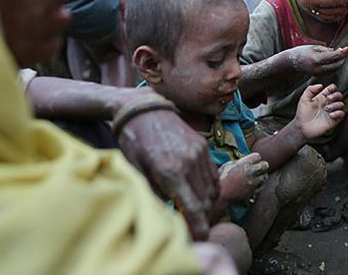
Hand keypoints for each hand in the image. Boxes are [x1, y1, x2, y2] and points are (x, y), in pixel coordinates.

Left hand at [117, 108, 219, 240]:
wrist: (144, 108)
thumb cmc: (134, 139)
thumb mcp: (135, 168)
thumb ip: (152, 191)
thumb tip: (164, 211)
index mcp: (170, 171)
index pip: (193, 207)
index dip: (199, 226)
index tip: (201, 237)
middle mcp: (189, 163)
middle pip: (204, 201)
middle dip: (200, 217)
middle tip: (191, 224)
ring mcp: (199, 153)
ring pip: (212, 189)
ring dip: (205, 203)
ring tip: (193, 208)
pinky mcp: (203, 146)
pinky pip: (213, 174)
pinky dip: (210, 188)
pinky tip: (199, 191)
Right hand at [218, 153, 268, 201]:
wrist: (222, 194)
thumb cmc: (222, 179)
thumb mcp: (227, 165)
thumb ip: (237, 162)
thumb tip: (242, 162)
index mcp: (245, 163)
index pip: (257, 156)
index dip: (255, 158)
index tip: (252, 160)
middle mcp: (252, 172)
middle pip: (265, 165)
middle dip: (262, 165)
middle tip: (257, 167)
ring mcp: (254, 182)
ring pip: (265, 176)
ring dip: (261, 175)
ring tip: (256, 176)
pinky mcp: (253, 191)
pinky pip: (262, 185)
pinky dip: (260, 184)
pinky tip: (254, 183)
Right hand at [286, 45, 347, 75]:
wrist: (292, 63)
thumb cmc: (302, 52)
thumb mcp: (314, 47)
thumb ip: (327, 50)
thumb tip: (339, 51)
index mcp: (316, 59)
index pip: (333, 57)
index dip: (342, 53)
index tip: (347, 48)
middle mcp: (318, 68)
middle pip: (336, 65)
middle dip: (342, 58)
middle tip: (345, 51)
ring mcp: (318, 73)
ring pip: (335, 69)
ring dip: (340, 62)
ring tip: (341, 54)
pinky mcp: (319, 75)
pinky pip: (331, 72)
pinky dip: (335, 66)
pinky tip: (335, 60)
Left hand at [295, 83, 345, 139]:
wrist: (302, 127)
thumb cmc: (302, 114)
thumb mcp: (304, 99)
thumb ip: (310, 89)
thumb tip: (320, 85)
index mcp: (322, 98)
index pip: (331, 90)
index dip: (333, 87)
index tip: (330, 89)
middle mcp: (328, 104)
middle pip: (339, 95)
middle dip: (336, 95)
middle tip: (329, 98)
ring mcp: (331, 112)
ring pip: (341, 104)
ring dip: (336, 105)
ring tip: (327, 109)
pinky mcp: (333, 120)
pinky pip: (342, 114)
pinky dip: (338, 113)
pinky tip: (331, 114)